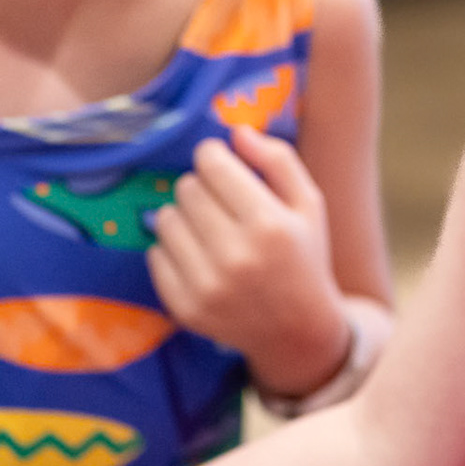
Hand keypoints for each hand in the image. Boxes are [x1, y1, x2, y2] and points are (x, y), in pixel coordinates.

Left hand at [147, 126, 350, 398]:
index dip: (214, 156)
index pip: (211, 163)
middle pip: (186, 188)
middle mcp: (235, 256)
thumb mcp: (309, 203)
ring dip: (184, 216)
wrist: (299, 333)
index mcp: (269, 225)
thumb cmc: (304, 257)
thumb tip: (235, 132)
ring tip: (209, 228)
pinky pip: (155, 254)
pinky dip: (172, 249)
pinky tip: (199, 256)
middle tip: (221, 202)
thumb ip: (277, 160)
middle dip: (201, 186)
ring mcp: (207, 286)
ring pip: (165, 218)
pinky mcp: (185, 307)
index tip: (222, 166)